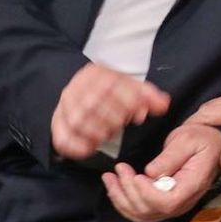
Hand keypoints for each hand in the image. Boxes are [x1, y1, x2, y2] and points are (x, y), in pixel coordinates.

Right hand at [51, 62, 170, 158]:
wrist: (80, 86)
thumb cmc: (110, 89)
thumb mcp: (130, 85)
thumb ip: (148, 95)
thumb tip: (163, 105)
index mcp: (97, 73)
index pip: (112, 87)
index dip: (129, 103)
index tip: (139, 115)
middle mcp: (77, 87)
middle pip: (94, 105)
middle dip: (113, 119)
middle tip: (121, 124)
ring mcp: (64, 105)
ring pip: (79, 122)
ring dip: (98, 132)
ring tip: (108, 133)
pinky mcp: (56, 122)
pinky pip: (63, 138)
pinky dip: (78, 147)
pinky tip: (92, 147)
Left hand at [101, 124, 220, 221]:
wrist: (207, 142)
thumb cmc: (201, 138)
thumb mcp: (188, 139)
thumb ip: (171, 156)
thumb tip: (152, 172)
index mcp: (194, 184)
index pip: (168, 201)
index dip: (148, 193)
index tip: (136, 176)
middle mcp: (184, 200)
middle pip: (151, 210)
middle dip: (129, 191)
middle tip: (120, 169)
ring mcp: (174, 204)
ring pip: (142, 214)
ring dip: (122, 198)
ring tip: (111, 178)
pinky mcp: (164, 203)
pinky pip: (141, 211)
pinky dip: (124, 202)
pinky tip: (116, 187)